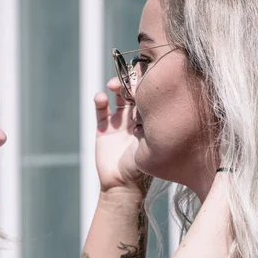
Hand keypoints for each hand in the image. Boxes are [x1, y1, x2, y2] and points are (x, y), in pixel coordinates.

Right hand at [95, 78, 149, 194]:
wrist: (123, 185)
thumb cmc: (142, 166)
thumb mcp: (151, 142)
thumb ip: (152, 122)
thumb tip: (157, 97)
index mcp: (152, 120)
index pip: (151, 95)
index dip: (147, 82)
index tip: (146, 72)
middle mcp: (136, 118)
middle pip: (134, 91)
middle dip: (131, 80)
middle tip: (130, 74)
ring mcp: (119, 122)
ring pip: (117, 96)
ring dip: (116, 86)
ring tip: (114, 85)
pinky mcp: (103, 128)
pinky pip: (101, 109)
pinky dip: (100, 100)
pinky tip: (101, 97)